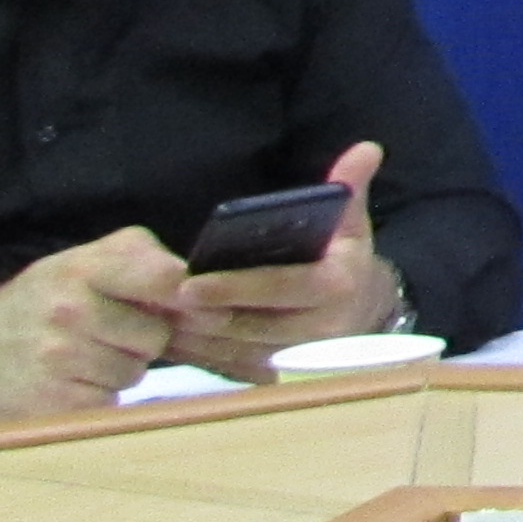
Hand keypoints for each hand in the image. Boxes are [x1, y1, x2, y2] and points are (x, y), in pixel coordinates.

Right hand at [0, 228, 185, 417]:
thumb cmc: (54, 299)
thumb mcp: (89, 261)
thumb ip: (144, 258)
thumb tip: (191, 281)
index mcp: (83, 269)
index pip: (164, 278)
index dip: (183, 295)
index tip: (181, 301)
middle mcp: (68, 311)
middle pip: (156, 335)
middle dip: (143, 337)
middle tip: (114, 333)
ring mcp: (57, 357)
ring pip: (135, 372)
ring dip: (122, 368)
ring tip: (91, 355)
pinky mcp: (54, 400)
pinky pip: (112, 399)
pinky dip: (101, 394)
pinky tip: (76, 380)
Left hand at [167, 142, 401, 381]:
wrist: (363, 311)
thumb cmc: (343, 259)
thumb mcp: (351, 224)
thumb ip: (349, 188)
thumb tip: (366, 149)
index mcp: (336, 285)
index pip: (280, 286)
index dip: (234, 287)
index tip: (190, 284)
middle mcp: (322, 328)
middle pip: (251, 323)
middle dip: (204, 314)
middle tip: (160, 301)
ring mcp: (300, 355)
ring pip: (236, 349)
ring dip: (196, 337)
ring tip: (156, 318)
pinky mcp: (280, 372)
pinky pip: (234, 367)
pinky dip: (202, 354)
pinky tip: (172, 337)